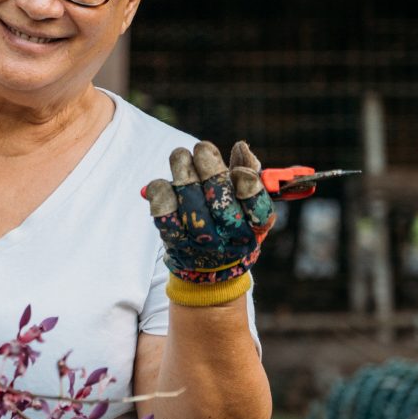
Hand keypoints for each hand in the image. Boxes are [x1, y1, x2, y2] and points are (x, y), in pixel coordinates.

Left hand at [145, 140, 276, 305]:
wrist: (207, 271)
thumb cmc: (230, 224)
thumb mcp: (247, 205)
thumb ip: (247, 173)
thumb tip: (241, 147)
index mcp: (253, 227)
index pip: (257, 209)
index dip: (249, 188)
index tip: (240, 170)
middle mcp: (229, 238)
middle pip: (221, 202)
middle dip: (210, 169)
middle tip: (202, 149)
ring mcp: (200, 242)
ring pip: (191, 204)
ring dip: (183, 173)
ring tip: (180, 156)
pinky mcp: (174, 242)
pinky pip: (164, 214)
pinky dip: (160, 194)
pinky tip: (161, 183)